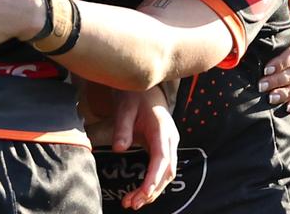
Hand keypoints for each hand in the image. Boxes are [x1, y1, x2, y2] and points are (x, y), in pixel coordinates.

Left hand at [111, 86, 178, 209]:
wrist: (146, 86)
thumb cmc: (135, 95)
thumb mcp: (125, 107)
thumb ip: (122, 128)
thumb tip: (119, 149)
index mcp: (162, 129)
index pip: (162, 159)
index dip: (154, 178)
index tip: (144, 193)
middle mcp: (170, 139)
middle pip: (166, 171)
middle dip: (151, 191)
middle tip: (131, 203)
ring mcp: (169, 144)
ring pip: (166, 173)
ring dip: (152, 190)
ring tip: (131, 202)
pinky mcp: (164, 147)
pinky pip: (161, 169)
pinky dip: (152, 182)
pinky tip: (140, 192)